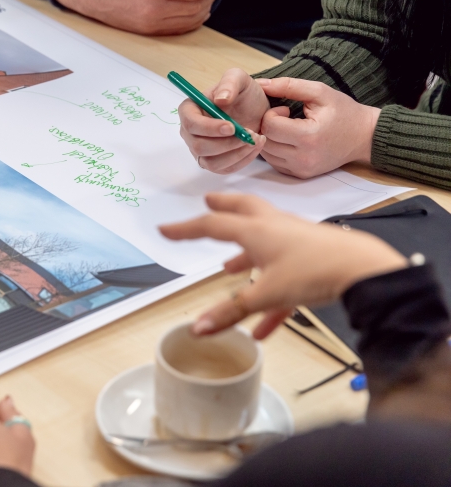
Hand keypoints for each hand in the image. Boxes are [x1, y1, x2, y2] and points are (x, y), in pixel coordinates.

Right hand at [159, 193, 406, 338]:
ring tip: (230, 266)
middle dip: (223, 207)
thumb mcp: (266, 294)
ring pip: (263, 241)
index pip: (211, 225)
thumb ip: (231, 311)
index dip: (185, 229)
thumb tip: (199, 328)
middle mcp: (274, 228)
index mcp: (256, 230)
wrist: (363, 271)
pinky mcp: (312, 259)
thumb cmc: (315, 271)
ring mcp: (295, 240)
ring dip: (244, 252)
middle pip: (242, 210)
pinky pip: (283, 278)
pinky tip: (263, 328)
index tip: (166, 229)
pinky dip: (270, 300)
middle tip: (209, 202)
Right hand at [178, 68, 270, 173]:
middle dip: (226, 144)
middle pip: (199, 147)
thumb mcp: (239, 78)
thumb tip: (220, 100)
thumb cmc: (243, 94)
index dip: (209, 128)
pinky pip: (223, 169)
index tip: (232, 127)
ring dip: (236, 154)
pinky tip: (254, 147)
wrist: (257, 110)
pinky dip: (241, 161)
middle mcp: (190, 133)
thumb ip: (229, 83)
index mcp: (189, 110)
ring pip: (211, 162)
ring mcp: (200, 150)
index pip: (191, 124)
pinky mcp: (214, 162)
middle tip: (250, 135)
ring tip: (256, 140)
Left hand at [256, 78, 380, 178]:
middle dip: (268, 126)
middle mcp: (303, 157)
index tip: (285, 109)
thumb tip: (260, 84)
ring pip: (266, 154)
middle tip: (282, 118)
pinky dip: (275, 151)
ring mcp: (302, 169)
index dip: (271, 113)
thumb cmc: (344, 112)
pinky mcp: (301, 174)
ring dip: (269, 138)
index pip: (270, 126)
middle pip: (264, 141)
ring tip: (285, 128)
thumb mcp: (320, 92)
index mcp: (309, 136)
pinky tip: (288, 140)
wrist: (365, 137)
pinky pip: (274, 163)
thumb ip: (289, 86)